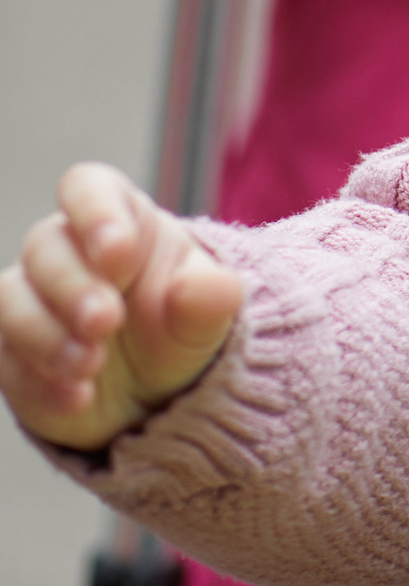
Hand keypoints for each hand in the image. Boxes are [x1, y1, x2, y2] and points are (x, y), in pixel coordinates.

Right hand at [0, 164, 242, 450]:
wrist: (161, 387)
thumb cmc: (181, 324)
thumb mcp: (208, 312)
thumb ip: (210, 296)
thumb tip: (201, 287)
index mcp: (119, 219)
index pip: (87, 188)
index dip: (95, 212)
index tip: (117, 251)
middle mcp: (66, 251)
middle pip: (45, 247)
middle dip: (74, 286)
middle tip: (106, 322)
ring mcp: (30, 300)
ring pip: (12, 302)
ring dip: (48, 336)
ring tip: (91, 366)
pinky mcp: (10, 351)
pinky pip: (5, 358)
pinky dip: (39, 381)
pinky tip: (77, 398)